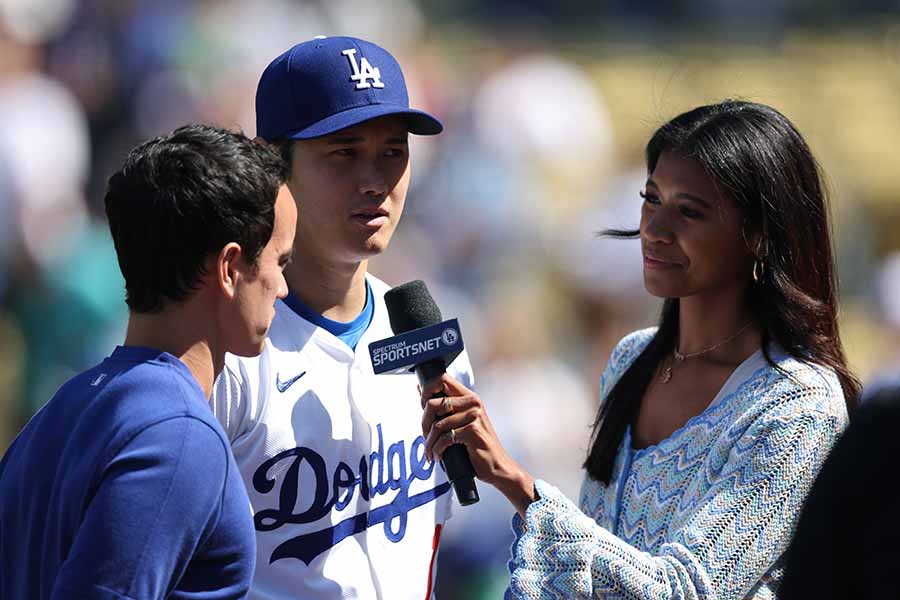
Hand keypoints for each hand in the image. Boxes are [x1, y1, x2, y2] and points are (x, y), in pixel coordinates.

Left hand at [420, 374, 535, 513]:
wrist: (497, 465)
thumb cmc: (478, 445)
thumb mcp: (462, 421)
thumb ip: (443, 406)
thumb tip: (420, 389)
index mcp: (469, 397)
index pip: (441, 380)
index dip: (426, 391)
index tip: (422, 408)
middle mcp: (473, 403)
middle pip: (433, 404)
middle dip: (423, 424)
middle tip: (425, 437)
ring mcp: (474, 416)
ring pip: (437, 425)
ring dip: (429, 443)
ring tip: (431, 451)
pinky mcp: (472, 431)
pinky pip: (444, 438)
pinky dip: (437, 450)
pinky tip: (439, 456)